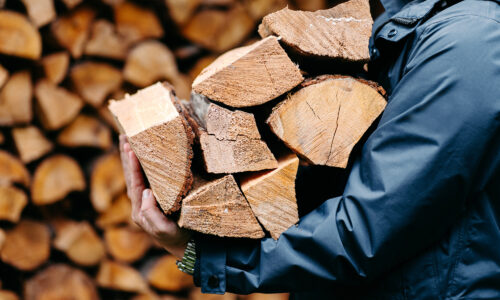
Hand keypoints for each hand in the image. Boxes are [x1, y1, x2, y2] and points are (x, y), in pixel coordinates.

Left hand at [119, 135, 190, 258]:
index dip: (133, 167)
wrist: (182, 245)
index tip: (131, 150)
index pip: (135, 184)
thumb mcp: (164, 228)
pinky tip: (138, 156)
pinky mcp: (150, 200)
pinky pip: (140, 179)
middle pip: (129, 177)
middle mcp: (138, 206)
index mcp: (140, 211)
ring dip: (129, 159)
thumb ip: (152, 213)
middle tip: (124, 137)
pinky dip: (137, 166)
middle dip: (126, 157)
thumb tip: (146, 193)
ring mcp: (143, 203)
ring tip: (126, 141)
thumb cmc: (176, 236)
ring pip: (133, 176)